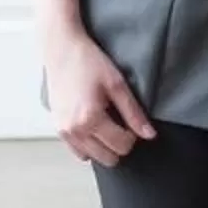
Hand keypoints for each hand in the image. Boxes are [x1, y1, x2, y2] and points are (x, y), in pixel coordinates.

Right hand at [46, 29, 156, 165]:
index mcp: (90, 119)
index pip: (122, 146)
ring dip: (104, 146)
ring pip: (93, 158)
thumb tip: (149, 135)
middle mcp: (74, 130)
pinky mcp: (58, 128)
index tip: (130, 119)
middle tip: (119, 122)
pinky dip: (89, 145)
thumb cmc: (88, 62)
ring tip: (105, 122)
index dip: (132, 135)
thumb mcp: (117, 84)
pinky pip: (78, 152)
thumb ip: (134, 113)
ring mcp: (64, 131)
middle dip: (119, 143)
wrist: (61, 50)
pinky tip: (93, 126)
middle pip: (108, 158)